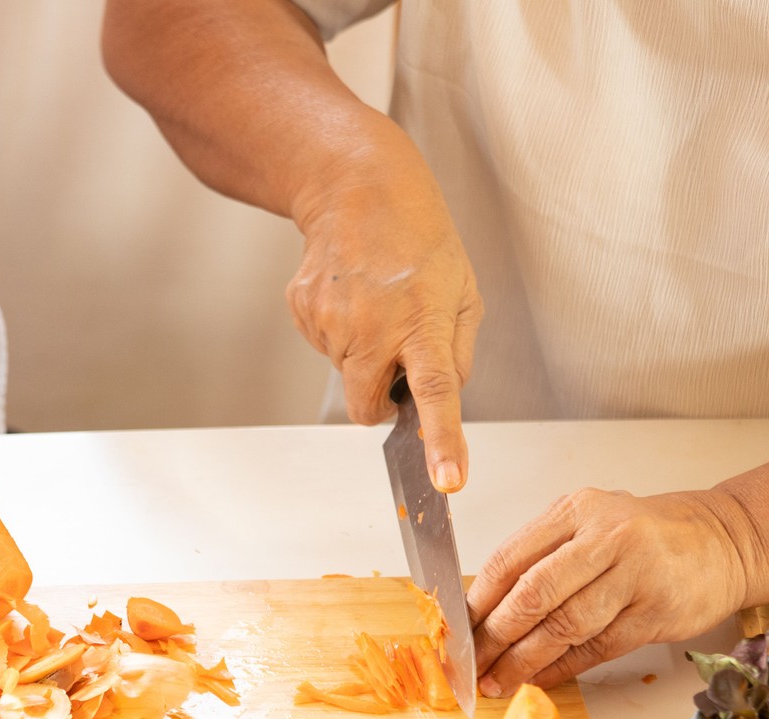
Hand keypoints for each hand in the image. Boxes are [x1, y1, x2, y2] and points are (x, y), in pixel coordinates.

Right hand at [288, 151, 481, 491]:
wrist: (356, 188)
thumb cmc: (419, 238)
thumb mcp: (464, 292)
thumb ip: (458, 352)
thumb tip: (442, 397)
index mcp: (424, 322)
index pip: (437, 392)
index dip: (442, 441)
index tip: (447, 480)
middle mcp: (374, 326)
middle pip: (367, 406)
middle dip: (380, 397)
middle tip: (397, 350)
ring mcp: (332, 320)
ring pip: (346, 374)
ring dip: (363, 354)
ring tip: (376, 301)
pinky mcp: (305, 312)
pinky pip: (325, 348)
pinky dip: (340, 333)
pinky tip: (352, 294)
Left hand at [467, 489, 757, 693]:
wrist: (723, 542)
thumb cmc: (647, 537)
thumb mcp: (590, 524)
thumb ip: (544, 554)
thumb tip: (486, 607)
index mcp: (576, 511)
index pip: (511, 558)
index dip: (479, 600)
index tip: (459, 629)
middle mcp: (605, 538)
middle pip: (533, 594)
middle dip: (495, 636)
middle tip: (472, 664)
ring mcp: (634, 576)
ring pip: (563, 626)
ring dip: (524, 661)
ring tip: (499, 680)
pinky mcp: (656, 613)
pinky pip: (596, 648)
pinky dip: (562, 668)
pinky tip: (539, 679)